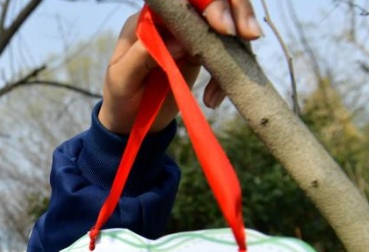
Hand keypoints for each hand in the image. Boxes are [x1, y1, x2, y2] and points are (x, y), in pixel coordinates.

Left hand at [98, 0, 261, 133]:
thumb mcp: (122, 78)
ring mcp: (189, 38)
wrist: (130, 122)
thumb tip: (178, 41)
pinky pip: (225, 56)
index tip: (220, 24)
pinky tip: (212, 100)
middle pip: (209, 3)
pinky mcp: (201, 56)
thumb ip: (143, 56)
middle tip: (247, 34)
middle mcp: (172, 22)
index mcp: (149, 19)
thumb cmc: (120, 96)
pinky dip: (226, 75)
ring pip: (225, 24)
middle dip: (235, 10)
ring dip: (239, 41)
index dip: (206, 2)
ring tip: (240, 61)